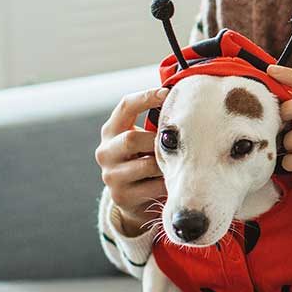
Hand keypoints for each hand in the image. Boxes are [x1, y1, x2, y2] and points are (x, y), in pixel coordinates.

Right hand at [96, 87, 169, 233]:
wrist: (133, 199)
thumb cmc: (145, 160)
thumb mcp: (143, 140)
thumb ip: (155, 124)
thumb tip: (186, 101)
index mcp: (111, 131)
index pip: (125, 106)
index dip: (145, 97)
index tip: (167, 92)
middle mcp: (105, 152)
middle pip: (131, 139)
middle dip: (157, 141)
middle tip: (177, 144)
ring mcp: (111, 176)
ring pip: (146, 165)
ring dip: (166, 164)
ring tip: (180, 163)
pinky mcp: (121, 196)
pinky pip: (153, 187)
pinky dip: (168, 182)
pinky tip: (176, 180)